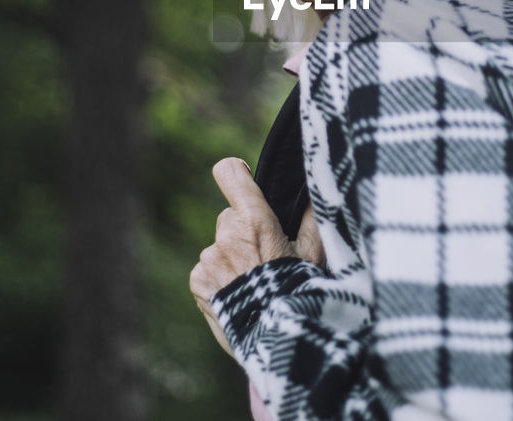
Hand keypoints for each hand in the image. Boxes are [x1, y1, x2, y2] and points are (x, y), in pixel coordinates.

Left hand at [190, 158, 324, 356]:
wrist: (277, 339)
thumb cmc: (301, 292)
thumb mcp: (316, 254)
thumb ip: (313, 217)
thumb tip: (315, 191)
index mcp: (254, 221)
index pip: (229, 173)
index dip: (236, 172)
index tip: (242, 177)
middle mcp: (225, 235)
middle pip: (230, 217)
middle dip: (245, 231)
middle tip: (266, 258)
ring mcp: (207, 260)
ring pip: (220, 245)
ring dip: (233, 257)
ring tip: (255, 284)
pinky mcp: (196, 282)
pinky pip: (207, 268)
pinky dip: (220, 278)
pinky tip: (239, 295)